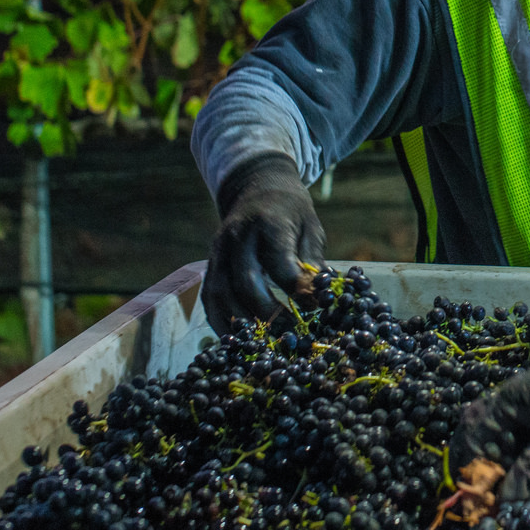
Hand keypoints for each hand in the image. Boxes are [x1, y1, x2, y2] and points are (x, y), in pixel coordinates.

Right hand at [202, 153, 325, 335]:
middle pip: (246, 283)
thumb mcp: (311, 226)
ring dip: (242, 323)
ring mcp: (218, 251)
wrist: (256, 188)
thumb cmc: (290, 211)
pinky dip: (221, 322)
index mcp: (267, 223)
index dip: (297, 290)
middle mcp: (237, 237)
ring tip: (265, 342)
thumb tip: (321, 296)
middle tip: (290, 335)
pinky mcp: (209, 265)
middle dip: (268, 315)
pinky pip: (209, 298)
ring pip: (221, 294)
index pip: (279, 263)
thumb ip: (312, 260)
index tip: (317, 307)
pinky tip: (239, 339)